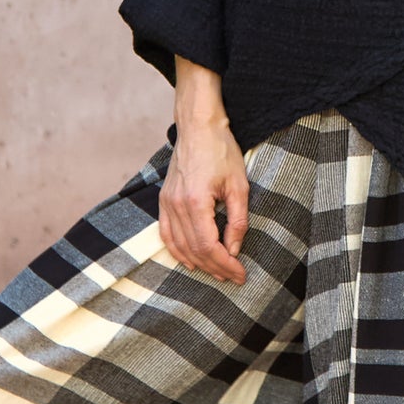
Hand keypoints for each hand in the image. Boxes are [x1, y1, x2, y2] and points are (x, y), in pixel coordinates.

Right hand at [162, 61, 248, 283]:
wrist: (198, 127)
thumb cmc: (221, 151)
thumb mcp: (239, 186)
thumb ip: (237, 221)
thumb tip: (234, 249)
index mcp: (195, 203)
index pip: (208, 246)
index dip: (225, 264)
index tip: (240, 274)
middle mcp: (176, 206)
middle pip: (193, 250)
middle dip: (215, 267)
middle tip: (233, 277)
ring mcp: (166, 203)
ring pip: (178, 245)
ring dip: (197, 263)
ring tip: (216, 272)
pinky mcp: (164, 199)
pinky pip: (165, 233)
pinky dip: (177, 250)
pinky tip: (189, 260)